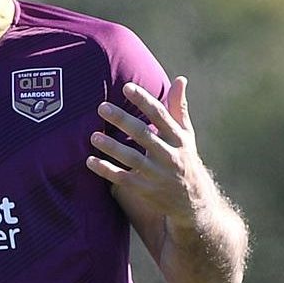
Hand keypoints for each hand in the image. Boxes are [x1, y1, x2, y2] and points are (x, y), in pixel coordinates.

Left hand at [86, 76, 211, 223]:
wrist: (193, 204)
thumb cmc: (184, 159)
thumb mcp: (186, 135)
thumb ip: (179, 108)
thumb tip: (181, 79)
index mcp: (178, 138)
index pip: (160, 115)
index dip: (144, 101)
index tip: (127, 87)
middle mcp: (169, 155)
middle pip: (143, 135)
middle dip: (123, 120)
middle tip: (102, 107)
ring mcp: (157, 174)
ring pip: (132, 159)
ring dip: (112, 148)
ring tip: (93, 136)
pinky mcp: (145, 190)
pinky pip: (123, 179)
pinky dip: (106, 171)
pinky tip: (89, 161)